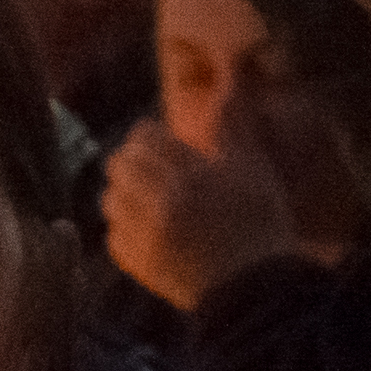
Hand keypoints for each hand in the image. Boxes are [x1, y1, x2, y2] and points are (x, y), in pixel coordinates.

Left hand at [103, 103, 305, 312]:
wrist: (255, 290)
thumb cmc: (261, 223)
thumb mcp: (256, 170)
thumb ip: (233, 126)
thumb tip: (230, 80)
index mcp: (188, 175)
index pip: (145, 138)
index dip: (149, 133)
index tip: (161, 136)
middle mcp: (158, 204)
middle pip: (119, 165)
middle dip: (131, 159)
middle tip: (151, 164)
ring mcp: (144, 237)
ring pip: (109, 200)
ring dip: (122, 191)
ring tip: (144, 195)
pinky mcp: (138, 265)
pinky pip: (112, 236)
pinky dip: (122, 226)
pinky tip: (143, 226)